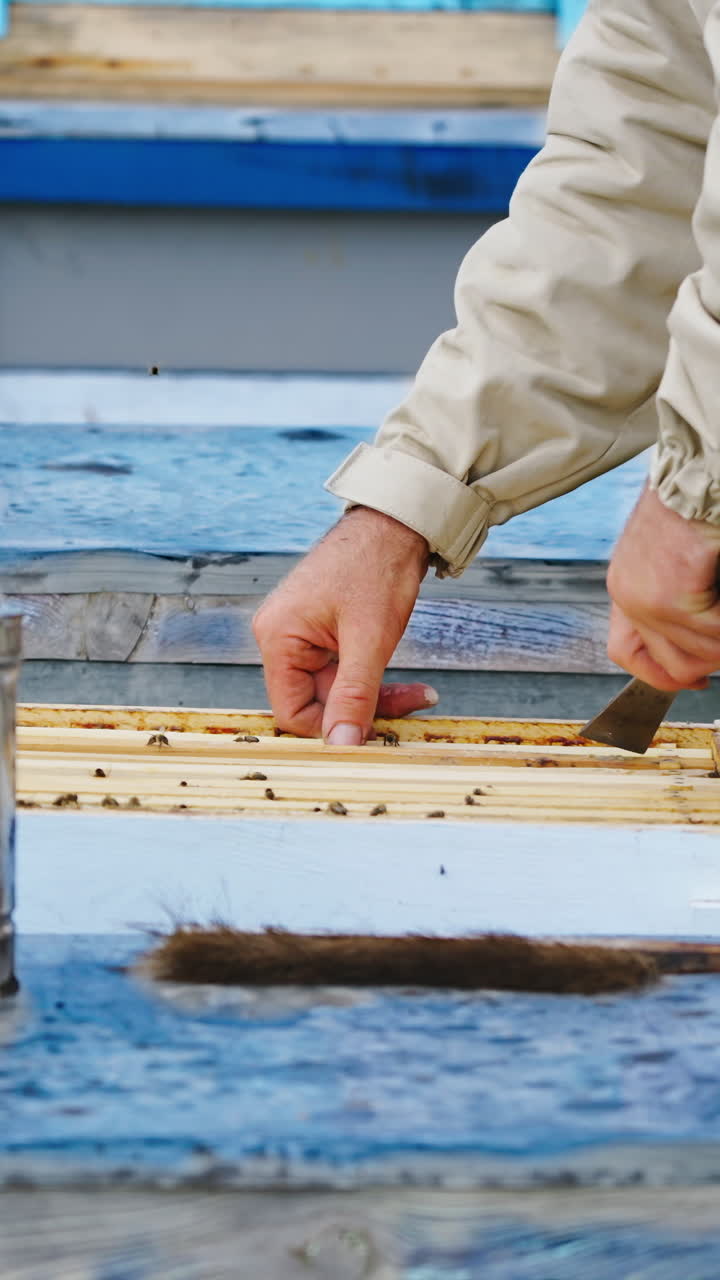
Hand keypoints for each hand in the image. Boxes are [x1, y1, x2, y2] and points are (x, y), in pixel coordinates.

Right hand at [252, 507, 437, 741]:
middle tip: (415, 704)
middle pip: (315, 701)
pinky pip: (342, 672)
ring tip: (420, 692)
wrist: (396, 523)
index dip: (332, 728)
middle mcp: (279, 636)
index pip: (292, 711)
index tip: (377, 732)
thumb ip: (355, 696)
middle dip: (365, 709)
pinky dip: (372, 680)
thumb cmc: (377, 567)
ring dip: (376, 696)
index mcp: (277, 637)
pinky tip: (405, 680)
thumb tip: (343, 746)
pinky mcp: (320, 631)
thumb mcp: (371, 639)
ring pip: (334, 690)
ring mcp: (299, 633)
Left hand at [606, 484, 719, 690]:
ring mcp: (648, 599)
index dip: (663, 675)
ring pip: (703, 654)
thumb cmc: (690, 507)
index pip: (625, 653)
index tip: (698, 679)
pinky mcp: (675, 594)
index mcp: (623, 587)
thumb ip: (675, 602)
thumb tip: (703, 650)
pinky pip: (717, 632)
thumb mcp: (668, 560)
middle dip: (713, 660)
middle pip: (673, 665)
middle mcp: (627, 597)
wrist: (696, 470)